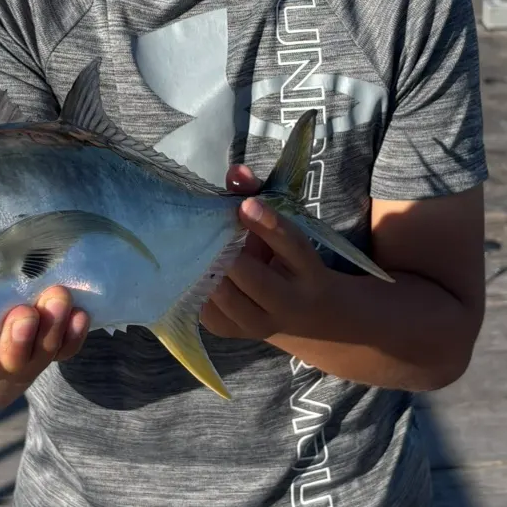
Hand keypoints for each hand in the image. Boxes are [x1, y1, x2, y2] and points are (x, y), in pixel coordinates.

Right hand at [0, 100, 88, 404]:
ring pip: (31, 352)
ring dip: (46, 336)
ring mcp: (9, 336)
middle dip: (12, 344)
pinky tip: (80, 312)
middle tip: (25, 315)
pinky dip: (71, 333)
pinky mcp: (45, 334)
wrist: (5, 221)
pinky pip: (62, 344)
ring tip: (58, 303)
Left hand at [200, 163, 333, 343]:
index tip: (245, 205)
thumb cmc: (289, 261)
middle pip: (253, 278)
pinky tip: (195, 271)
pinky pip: (209, 311)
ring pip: (227, 298)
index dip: (268, 224)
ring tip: (198, 249)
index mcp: (308, 270)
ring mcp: (262, 324)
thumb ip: (259, 197)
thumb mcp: (285, 231)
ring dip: (210, 271)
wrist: (311, 317)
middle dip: (228, 253)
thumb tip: (235, 172)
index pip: (291, 246)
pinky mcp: (235, 333)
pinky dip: (199, 288)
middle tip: (208, 232)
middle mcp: (289, 303)